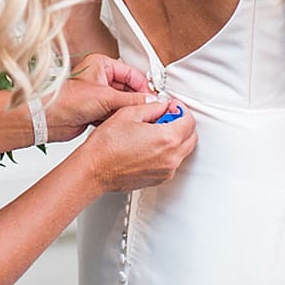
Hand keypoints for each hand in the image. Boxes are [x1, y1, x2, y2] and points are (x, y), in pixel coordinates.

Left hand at [41, 54, 151, 144]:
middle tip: (149, 107)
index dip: (143, 85)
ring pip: (122, 103)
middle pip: (128, 89)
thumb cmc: (65, 100)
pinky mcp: (95, 111)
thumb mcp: (105, 97)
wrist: (47, 120)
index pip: (131, 73)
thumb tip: (150, 101)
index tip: (154, 96)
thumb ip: (132, 100)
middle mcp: (100, 79)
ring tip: (138, 116)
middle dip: (137, 99)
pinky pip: (114, 114)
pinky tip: (125, 122)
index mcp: (102, 65)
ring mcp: (98, 96)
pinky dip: (120, 118)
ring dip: (128, 110)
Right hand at [81, 101, 196, 192]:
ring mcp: (165, 171)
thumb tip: (162, 105)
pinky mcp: (157, 179)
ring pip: (183, 151)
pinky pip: (171, 163)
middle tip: (166, 117)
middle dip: (182, 124)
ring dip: (176, 139)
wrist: (93, 170)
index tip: (172, 106)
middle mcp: (170, 158)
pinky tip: (150, 146)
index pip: (189, 120)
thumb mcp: (129, 114)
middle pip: (191, 137)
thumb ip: (152, 106)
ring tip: (155, 132)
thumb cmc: (106, 146)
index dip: (180, 109)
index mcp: (167, 139)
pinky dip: (167, 153)